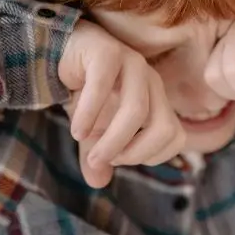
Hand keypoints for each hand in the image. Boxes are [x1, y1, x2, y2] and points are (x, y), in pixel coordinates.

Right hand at [58, 20, 185, 187]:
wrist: (60, 54)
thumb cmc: (84, 92)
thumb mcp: (92, 132)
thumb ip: (97, 156)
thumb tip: (98, 183)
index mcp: (157, 99)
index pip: (175, 137)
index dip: (149, 156)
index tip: (118, 160)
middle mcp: (151, 81)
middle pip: (164, 127)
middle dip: (133, 153)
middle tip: (103, 159)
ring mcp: (132, 63)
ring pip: (136, 110)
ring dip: (112, 139)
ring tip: (87, 148)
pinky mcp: (107, 51)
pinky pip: (103, 86)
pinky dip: (89, 114)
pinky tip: (77, 130)